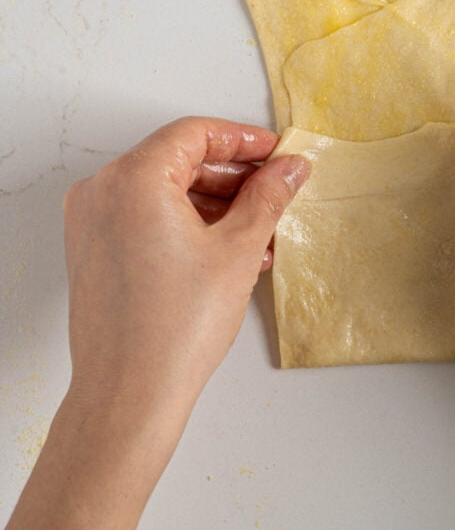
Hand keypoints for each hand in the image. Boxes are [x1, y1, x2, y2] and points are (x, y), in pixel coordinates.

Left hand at [63, 117, 309, 437]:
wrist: (130, 395)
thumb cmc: (173, 329)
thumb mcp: (237, 250)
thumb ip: (268, 197)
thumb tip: (289, 169)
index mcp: (132, 179)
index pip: (194, 134)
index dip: (242, 140)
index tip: (275, 153)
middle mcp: (102, 192)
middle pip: (177, 160)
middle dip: (231, 177)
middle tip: (274, 190)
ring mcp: (92, 223)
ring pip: (163, 192)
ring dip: (213, 204)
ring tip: (258, 231)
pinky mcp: (94, 252)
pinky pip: (145, 219)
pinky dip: (186, 225)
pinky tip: (227, 250)